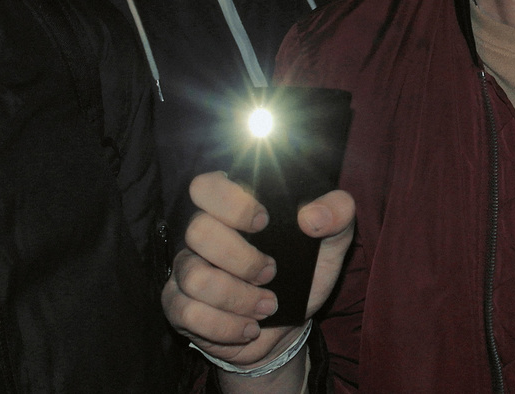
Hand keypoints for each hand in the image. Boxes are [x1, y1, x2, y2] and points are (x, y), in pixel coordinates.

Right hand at [162, 173, 355, 370]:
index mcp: (232, 208)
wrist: (288, 329)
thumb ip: (336, 213)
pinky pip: (188, 313)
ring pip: (194, 277)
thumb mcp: (331, 242)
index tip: (263, 221)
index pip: (207, 186)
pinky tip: (248, 327)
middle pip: (198, 231)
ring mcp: (186, 269)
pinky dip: (226, 326)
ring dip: (238, 298)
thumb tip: (312, 216)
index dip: (231, 201)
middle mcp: (202, 234)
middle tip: (271, 273)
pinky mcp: (178, 306)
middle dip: (241, 259)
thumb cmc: (303, 274)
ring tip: (268, 306)